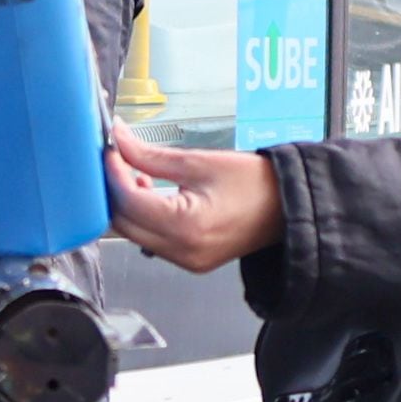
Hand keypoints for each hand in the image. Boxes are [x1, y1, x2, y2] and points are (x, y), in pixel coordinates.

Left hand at [104, 124, 280, 273]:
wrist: (289, 207)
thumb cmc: (255, 183)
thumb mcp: (200, 161)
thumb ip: (152, 155)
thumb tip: (120, 140)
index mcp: (185, 227)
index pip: (128, 201)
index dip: (113, 172)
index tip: (111, 149)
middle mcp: (181, 252)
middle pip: (123, 223)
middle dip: (114, 190)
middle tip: (117, 159)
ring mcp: (185, 261)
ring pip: (133, 233)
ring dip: (128, 204)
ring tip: (137, 173)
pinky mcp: (189, 261)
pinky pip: (151, 240)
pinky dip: (144, 217)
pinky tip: (152, 193)